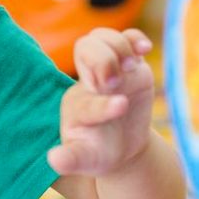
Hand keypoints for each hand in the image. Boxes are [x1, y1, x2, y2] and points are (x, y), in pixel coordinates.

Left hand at [48, 27, 154, 177]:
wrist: (119, 144)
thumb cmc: (97, 152)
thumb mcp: (85, 160)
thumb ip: (71, 160)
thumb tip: (54, 160)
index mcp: (76, 107)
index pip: (85, 98)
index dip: (103, 104)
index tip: (120, 107)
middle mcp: (88, 82)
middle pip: (84, 48)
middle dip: (102, 59)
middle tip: (117, 81)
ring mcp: (108, 70)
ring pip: (101, 38)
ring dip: (118, 45)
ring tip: (131, 64)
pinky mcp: (129, 65)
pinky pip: (127, 38)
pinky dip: (135, 38)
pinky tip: (144, 49)